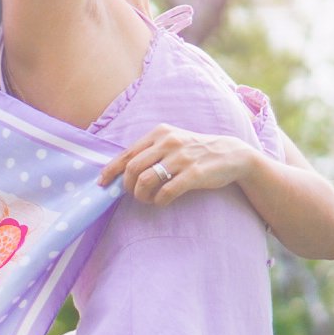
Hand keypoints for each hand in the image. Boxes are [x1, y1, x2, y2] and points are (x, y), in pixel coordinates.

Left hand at [96, 124, 257, 205]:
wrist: (231, 154)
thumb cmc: (195, 151)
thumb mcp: (171, 142)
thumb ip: (149, 151)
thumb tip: (121, 170)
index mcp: (160, 133)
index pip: (127, 153)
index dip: (111, 170)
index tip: (102, 183)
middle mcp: (169, 142)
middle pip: (133, 168)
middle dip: (127, 185)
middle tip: (132, 195)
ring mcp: (182, 158)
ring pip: (146, 180)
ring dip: (141, 195)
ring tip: (147, 199)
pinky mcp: (194, 174)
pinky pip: (166, 191)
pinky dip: (159, 200)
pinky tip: (161, 201)